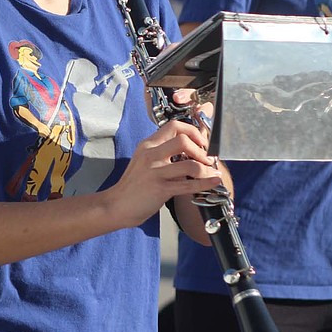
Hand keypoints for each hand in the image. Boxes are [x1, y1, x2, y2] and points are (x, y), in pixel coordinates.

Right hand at [105, 119, 222, 229]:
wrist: (117, 205)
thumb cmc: (134, 185)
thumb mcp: (145, 161)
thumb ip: (162, 152)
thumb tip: (189, 148)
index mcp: (148, 145)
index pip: (174, 126)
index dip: (192, 131)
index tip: (201, 142)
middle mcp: (151, 155)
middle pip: (183, 141)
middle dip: (201, 150)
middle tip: (207, 158)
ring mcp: (155, 172)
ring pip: (190, 164)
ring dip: (206, 168)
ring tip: (212, 172)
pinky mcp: (160, 189)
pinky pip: (188, 185)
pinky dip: (206, 183)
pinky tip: (214, 182)